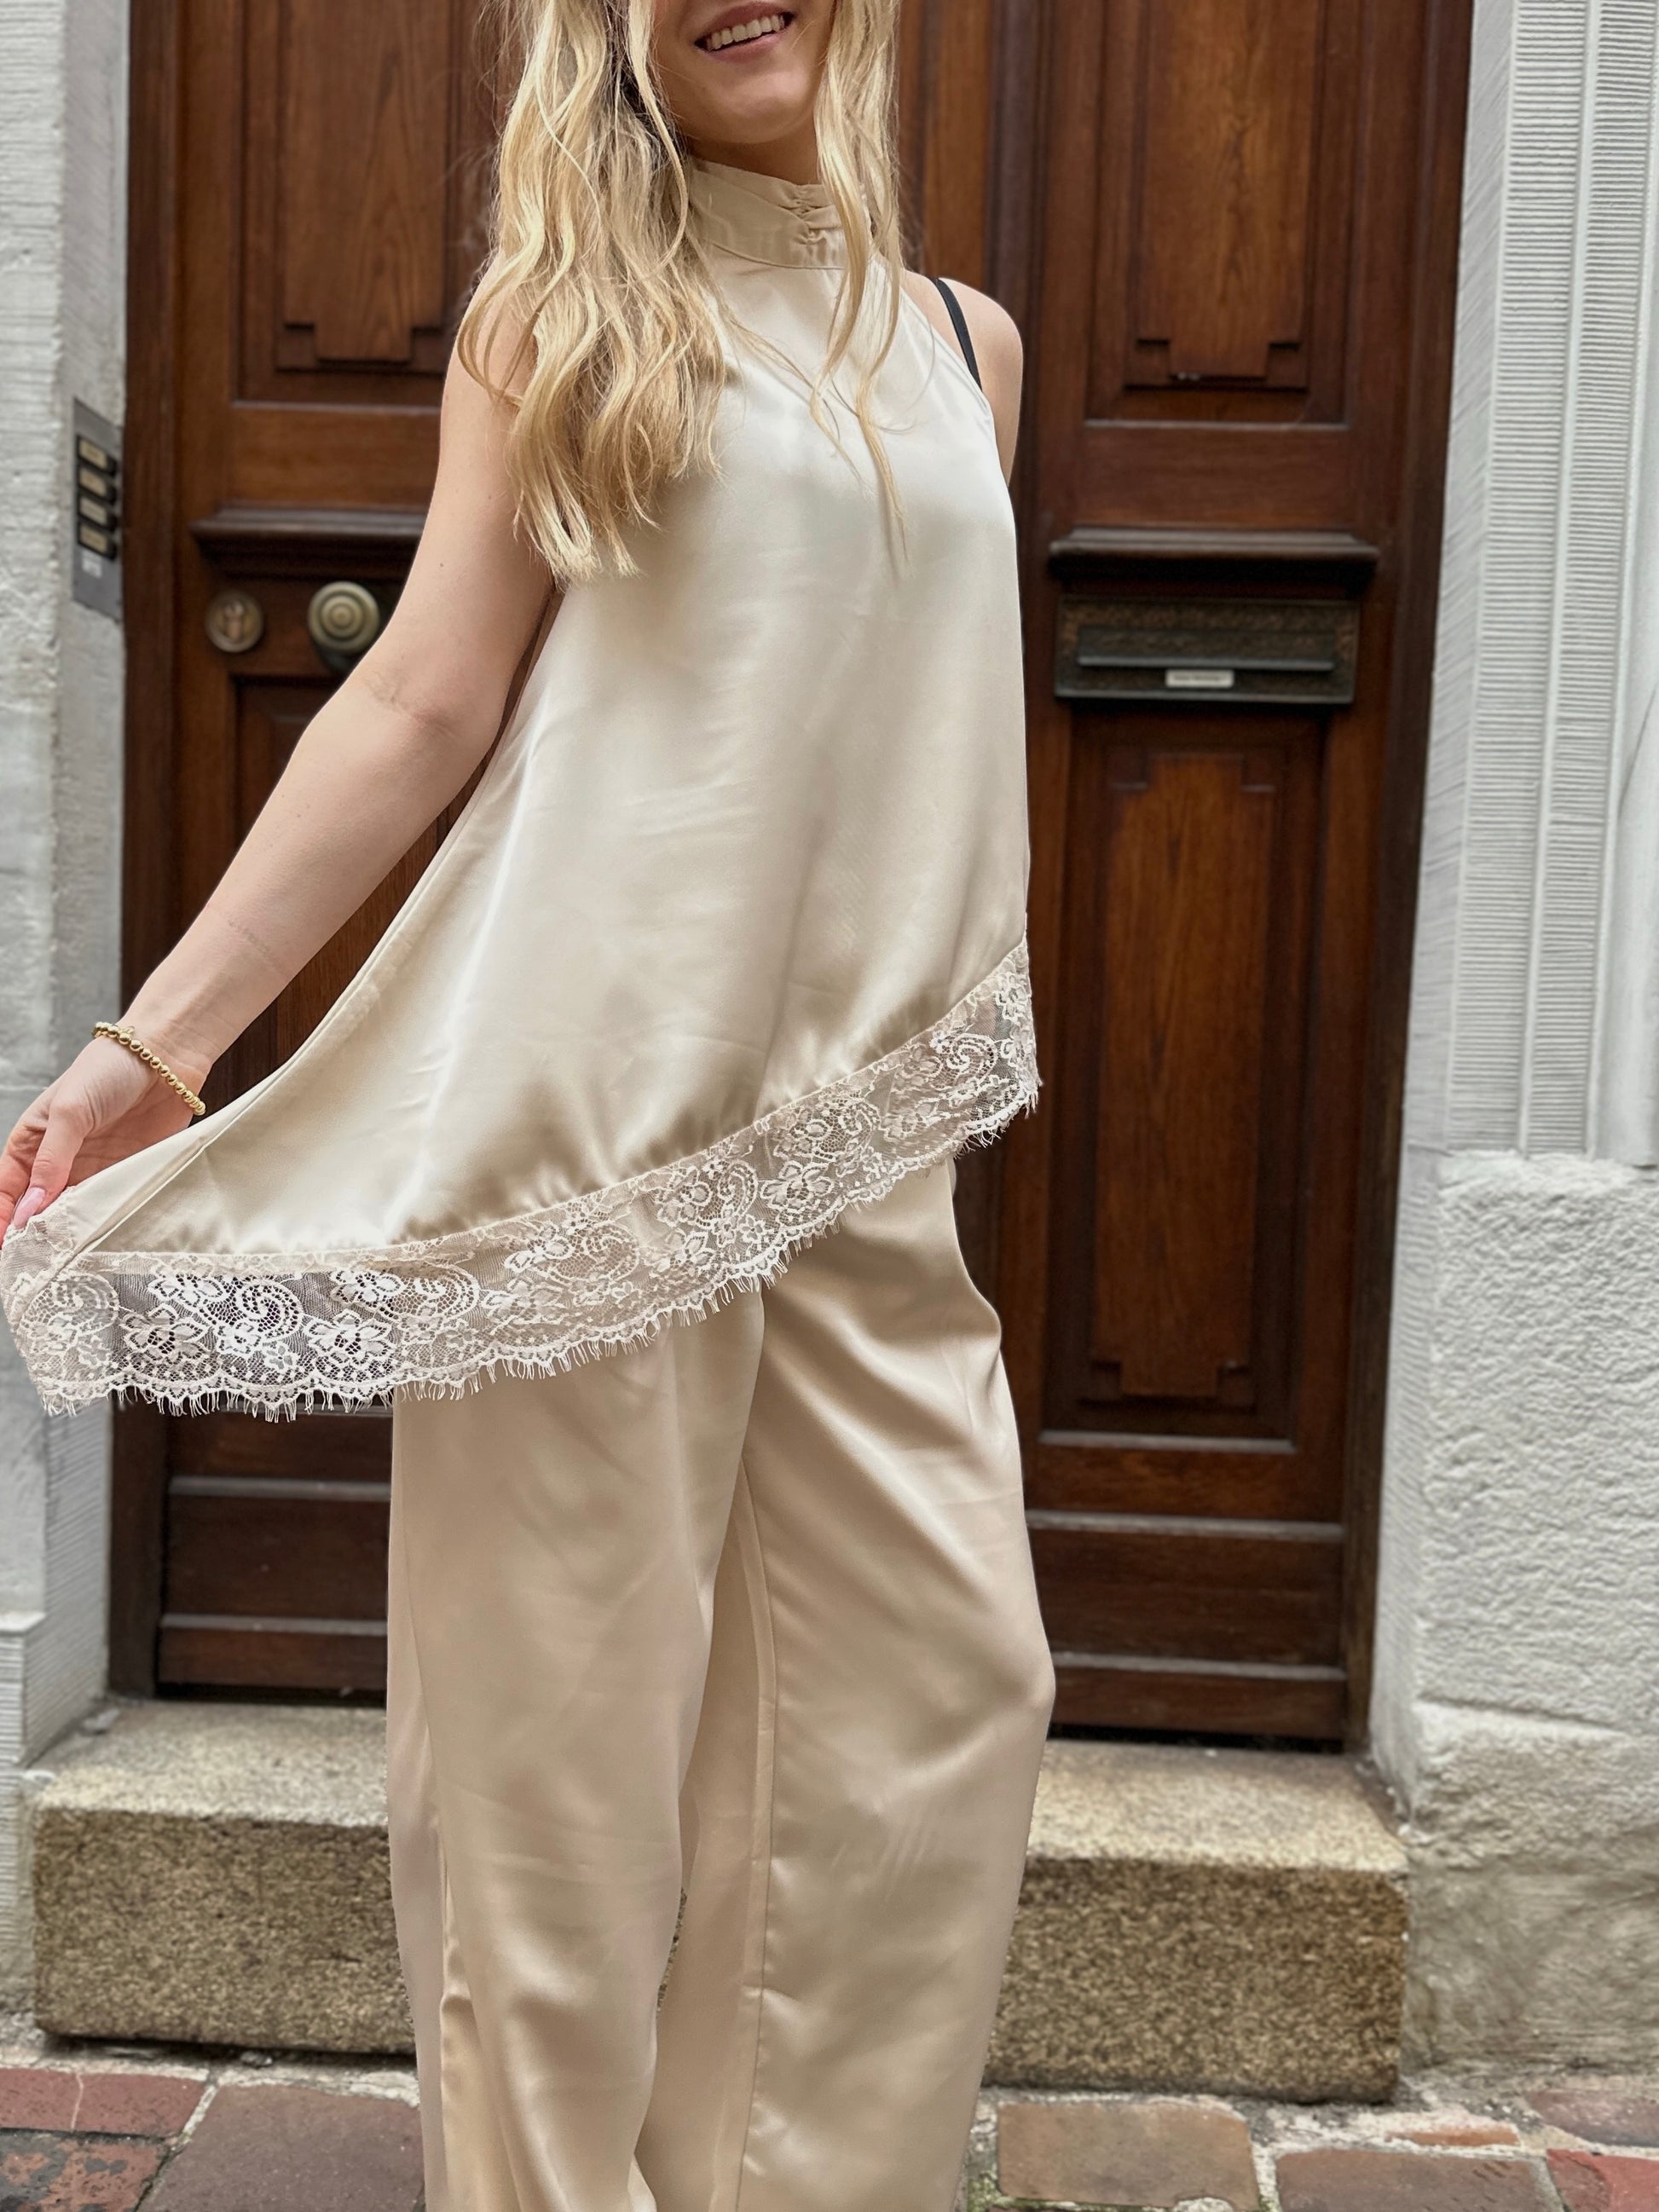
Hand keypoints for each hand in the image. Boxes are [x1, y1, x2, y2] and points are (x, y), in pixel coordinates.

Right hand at [0, 1037, 211, 1241]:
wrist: (166, 1058)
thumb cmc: (108, 1071)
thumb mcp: (69, 1112)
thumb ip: (50, 1161)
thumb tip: (29, 1209)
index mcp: (31, 1143)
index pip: (6, 1190)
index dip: (3, 1219)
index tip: (6, 1246)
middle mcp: (58, 1162)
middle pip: (37, 1210)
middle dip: (35, 1236)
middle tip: (37, 1263)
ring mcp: (93, 1171)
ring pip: (73, 1215)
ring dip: (70, 1235)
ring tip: (66, 1259)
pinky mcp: (125, 1174)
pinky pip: (110, 1207)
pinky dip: (103, 1224)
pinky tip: (100, 1240)